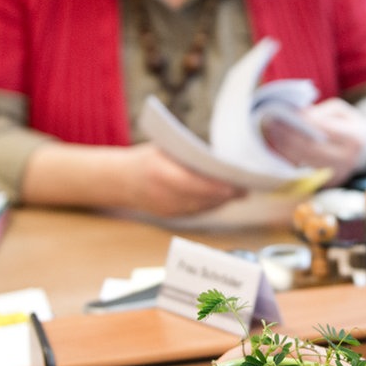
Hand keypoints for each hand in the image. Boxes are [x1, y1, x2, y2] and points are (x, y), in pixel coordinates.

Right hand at [121, 143, 246, 216]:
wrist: (120, 180)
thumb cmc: (146, 158)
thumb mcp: (164, 150)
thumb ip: (187, 155)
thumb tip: (220, 159)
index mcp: (159, 172)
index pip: (192, 182)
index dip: (215, 186)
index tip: (235, 184)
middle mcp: (162, 193)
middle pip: (200, 197)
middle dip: (225, 194)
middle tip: (246, 187)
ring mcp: (166, 208)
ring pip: (201, 207)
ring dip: (221, 201)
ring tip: (241, 191)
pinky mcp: (170, 216)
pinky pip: (195, 211)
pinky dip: (211, 205)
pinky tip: (225, 198)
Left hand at [261, 98, 365, 186]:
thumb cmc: (350, 125)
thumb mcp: (340, 112)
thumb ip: (319, 113)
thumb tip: (296, 117)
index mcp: (354, 138)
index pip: (323, 131)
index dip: (302, 123)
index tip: (282, 115)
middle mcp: (347, 159)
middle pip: (310, 150)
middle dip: (288, 137)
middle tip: (270, 124)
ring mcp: (338, 175)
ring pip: (304, 163)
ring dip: (284, 149)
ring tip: (271, 133)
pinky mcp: (328, 183)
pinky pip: (304, 171)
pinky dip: (289, 158)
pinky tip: (279, 146)